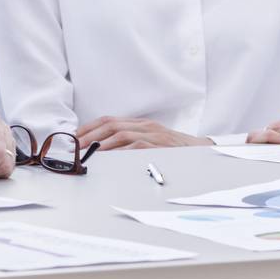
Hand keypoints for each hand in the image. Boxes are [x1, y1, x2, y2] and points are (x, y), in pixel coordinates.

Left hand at [76, 116, 211, 150]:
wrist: (206, 152)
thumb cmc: (175, 150)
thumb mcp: (151, 141)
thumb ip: (130, 143)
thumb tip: (100, 151)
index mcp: (141, 124)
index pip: (109, 120)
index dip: (89, 128)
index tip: (73, 137)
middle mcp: (146, 126)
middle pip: (111, 126)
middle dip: (89, 136)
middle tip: (74, 147)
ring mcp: (155, 135)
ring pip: (122, 135)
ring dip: (101, 144)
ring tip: (87, 154)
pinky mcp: (162, 146)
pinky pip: (137, 147)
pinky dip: (122, 152)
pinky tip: (110, 158)